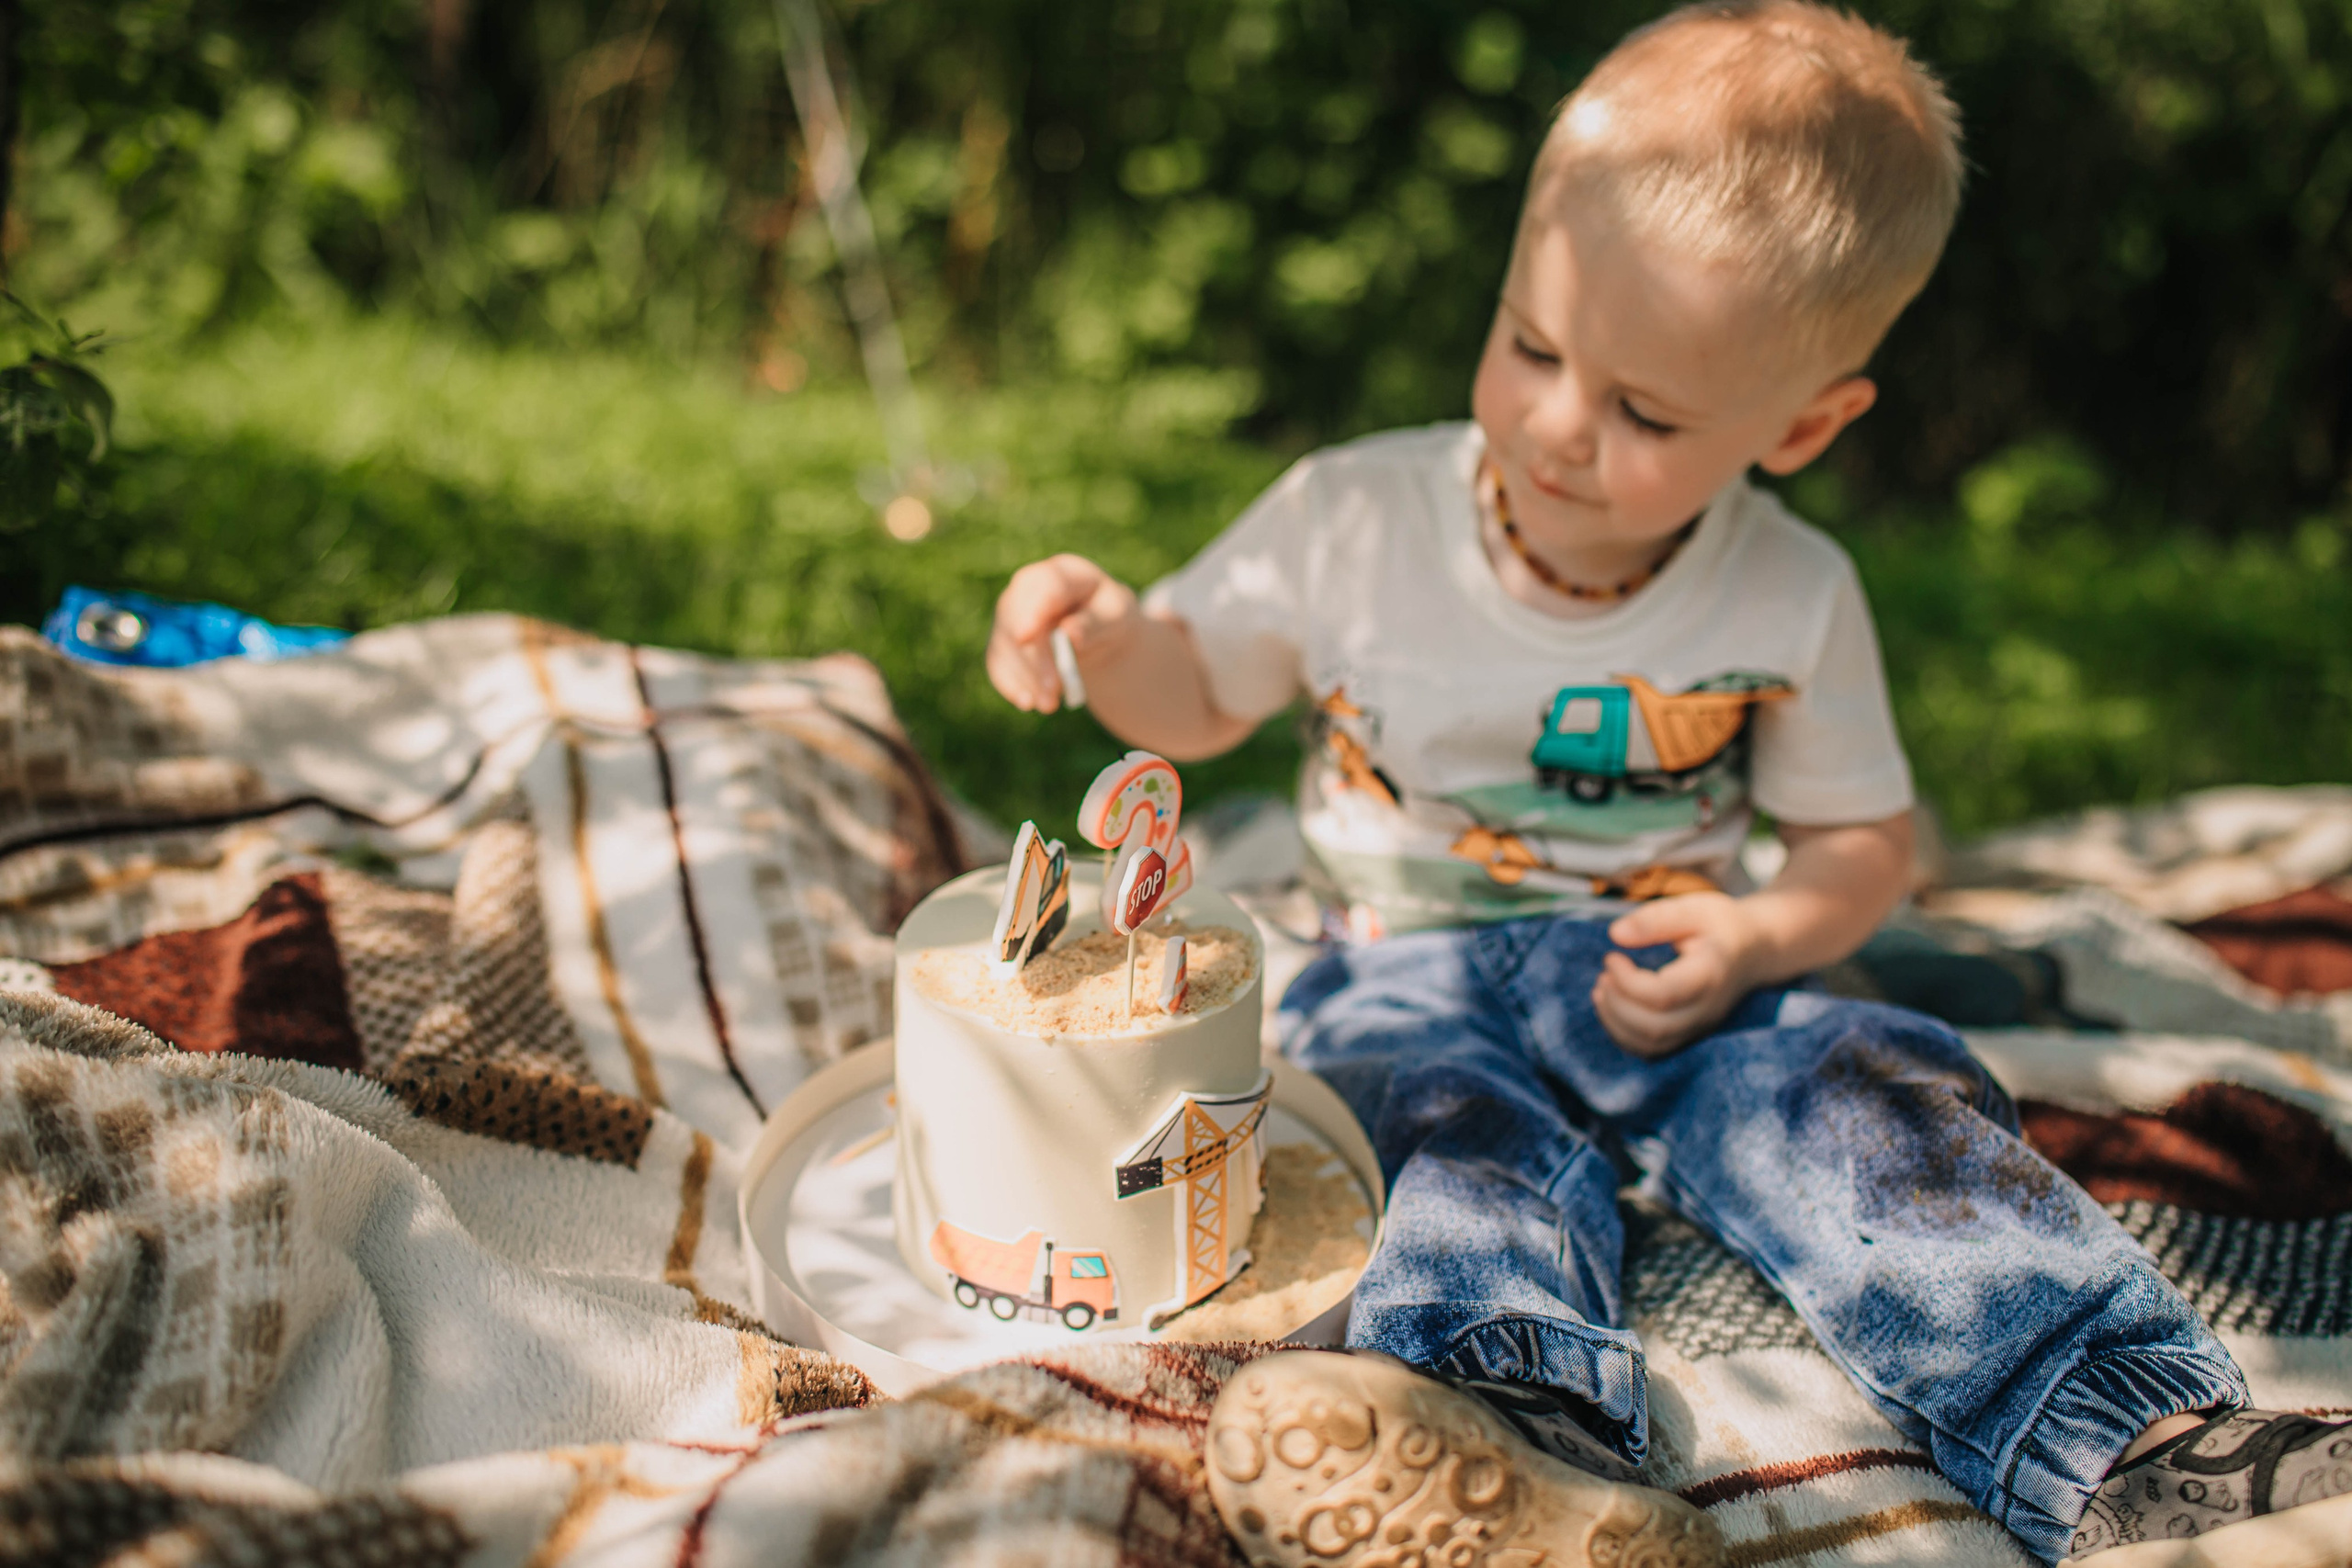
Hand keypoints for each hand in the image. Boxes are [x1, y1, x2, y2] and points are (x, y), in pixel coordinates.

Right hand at [985, 554, 1139, 712]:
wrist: (1098, 627)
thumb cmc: (1108, 615)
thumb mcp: (1116, 616)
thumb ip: (1095, 623)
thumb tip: (1070, 635)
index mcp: (1062, 573)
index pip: (1044, 587)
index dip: (1032, 611)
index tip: (1025, 636)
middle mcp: (1027, 588)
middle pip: (1018, 619)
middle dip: (1034, 659)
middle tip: (1052, 694)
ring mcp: (1010, 613)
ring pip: (1005, 645)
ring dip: (1025, 678)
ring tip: (1050, 705)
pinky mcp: (1003, 639)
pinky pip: (997, 662)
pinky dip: (1010, 684)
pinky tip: (1027, 702)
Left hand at [1592, 893, 1763, 1057]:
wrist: (1755, 950)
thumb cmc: (1721, 926)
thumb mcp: (1693, 908)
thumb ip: (1655, 919)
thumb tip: (1616, 935)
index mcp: (1710, 974)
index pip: (1664, 995)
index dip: (1628, 981)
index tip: (1612, 957)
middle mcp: (1707, 1008)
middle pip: (1655, 1027)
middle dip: (1617, 1004)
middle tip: (1604, 975)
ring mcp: (1700, 1026)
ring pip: (1652, 1044)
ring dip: (1616, 1022)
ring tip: (1602, 989)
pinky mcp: (1690, 1033)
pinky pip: (1653, 1049)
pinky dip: (1624, 1034)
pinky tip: (1613, 1006)